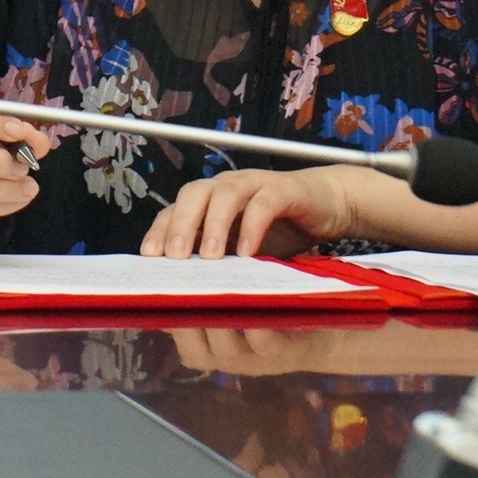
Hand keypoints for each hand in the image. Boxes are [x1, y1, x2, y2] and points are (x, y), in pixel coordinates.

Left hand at [138, 165, 362, 258]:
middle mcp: (225, 187)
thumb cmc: (280, 231)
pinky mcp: (284, 189)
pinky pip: (264, 203)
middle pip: (192, 195)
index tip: (149, 257)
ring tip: (210, 257)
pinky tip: (248, 252)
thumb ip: (217, 263)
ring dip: (214, 225)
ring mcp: (254, 183)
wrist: (328, 205)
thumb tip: (186, 294)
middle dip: (180, 225)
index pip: (174, 209)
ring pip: (224, 194)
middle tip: (174, 257)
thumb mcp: (242, 251)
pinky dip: (253, 225)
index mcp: (208, 200)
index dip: (160, 230)